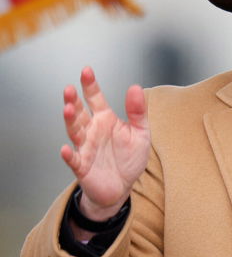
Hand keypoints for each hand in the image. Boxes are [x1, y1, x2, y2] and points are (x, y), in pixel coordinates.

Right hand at [61, 67, 149, 228]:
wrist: (122, 186)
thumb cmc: (129, 158)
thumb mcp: (140, 133)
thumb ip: (137, 112)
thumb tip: (136, 87)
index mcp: (105, 120)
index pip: (95, 99)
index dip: (90, 85)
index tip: (87, 70)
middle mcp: (91, 131)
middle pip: (79, 113)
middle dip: (73, 100)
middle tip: (69, 88)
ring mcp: (84, 148)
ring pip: (74, 131)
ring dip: (70, 120)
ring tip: (68, 108)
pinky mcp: (82, 167)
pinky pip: (74, 160)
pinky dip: (69, 155)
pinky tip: (65, 149)